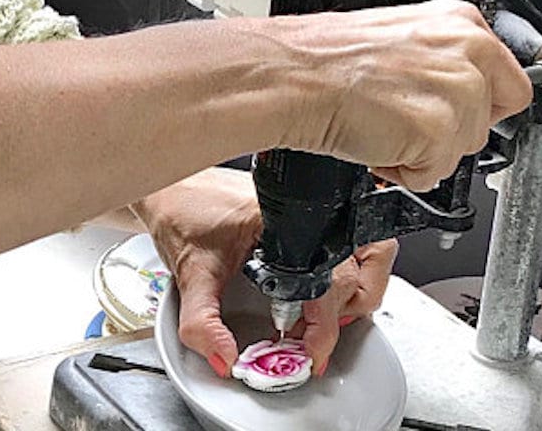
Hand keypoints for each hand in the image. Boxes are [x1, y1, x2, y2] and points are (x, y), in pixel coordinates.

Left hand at [133, 169, 395, 377]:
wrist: (170, 185)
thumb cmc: (181, 212)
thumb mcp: (189, 273)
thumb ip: (202, 322)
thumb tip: (224, 357)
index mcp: (281, 219)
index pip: (328, 276)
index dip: (325, 323)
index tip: (310, 352)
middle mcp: (304, 210)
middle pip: (360, 266)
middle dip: (343, 312)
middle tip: (313, 338)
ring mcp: (311, 208)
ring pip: (370, 252)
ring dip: (357, 291)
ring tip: (322, 317)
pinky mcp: (308, 214)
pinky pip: (352, 244)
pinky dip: (348, 273)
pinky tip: (317, 293)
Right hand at [259, 0, 530, 190]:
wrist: (292, 76)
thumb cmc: (325, 58)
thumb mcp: (398, 35)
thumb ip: (442, 57)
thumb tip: (464, 88)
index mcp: (459, 21)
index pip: (509, 80)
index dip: (478, 105)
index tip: (454, 112)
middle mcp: (468, 50)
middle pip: (490, 119)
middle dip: (450, 131)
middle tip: (405, 118)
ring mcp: (458, 90)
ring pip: (464, 148)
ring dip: (424, 151)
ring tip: (382, 125)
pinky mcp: (439, 130)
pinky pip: (435, 174)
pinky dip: (404, 170)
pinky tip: (376, 142)